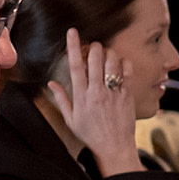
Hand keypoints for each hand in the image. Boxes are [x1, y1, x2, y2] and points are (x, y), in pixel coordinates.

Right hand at [45, 29, 140, 176]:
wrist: (114, 148)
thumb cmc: (91, 135)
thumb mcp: (71, 119)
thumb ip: (61, 99)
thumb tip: (51, 83)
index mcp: (81, 97)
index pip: (75, 66)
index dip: (73, 46)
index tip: (72, 32)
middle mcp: (97, 92)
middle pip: (95, 59)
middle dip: (94, 47)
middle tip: (94, 46)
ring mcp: (113, 93)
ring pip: (112, 63)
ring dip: (109, 53)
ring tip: (106, 55)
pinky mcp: (127, 96)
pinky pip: (127, 72)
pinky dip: (124, 63)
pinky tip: (120, 64)